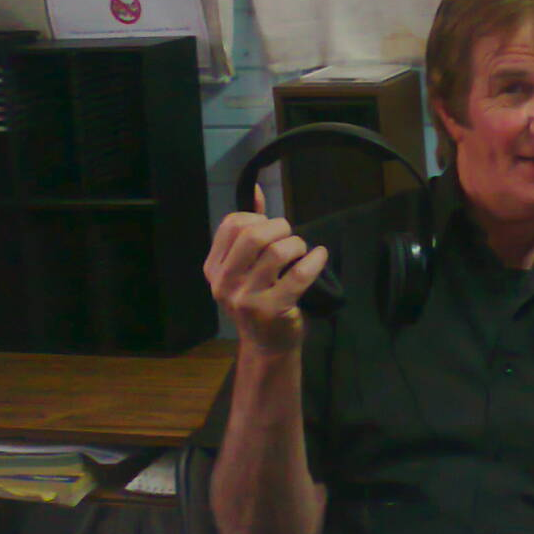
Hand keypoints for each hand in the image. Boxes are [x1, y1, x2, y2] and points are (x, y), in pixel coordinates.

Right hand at [203, 185, 328, 353]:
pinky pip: (299, 274)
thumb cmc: (258, 299)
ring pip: (277, 251)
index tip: (269, 229)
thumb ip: (249, 228)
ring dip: (297, 244)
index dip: (256, 218)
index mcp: (213, 268)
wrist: (267, 345)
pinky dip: (315, 259)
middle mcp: (224, 283)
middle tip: (289, 237)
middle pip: (253, 235)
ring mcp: (246, 298)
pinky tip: (319, 256)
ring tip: (301, 251)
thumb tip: (256, 188)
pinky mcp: (272, 309)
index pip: (232, 224)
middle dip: (279, 227)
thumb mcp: (245, 267)